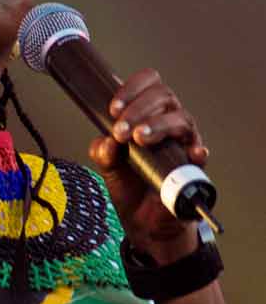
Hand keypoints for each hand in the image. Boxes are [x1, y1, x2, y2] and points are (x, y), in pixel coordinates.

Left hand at [88, 68, 208, 262]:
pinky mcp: (194, 166)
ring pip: (180, 119)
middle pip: (164, 96)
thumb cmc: (129, 185)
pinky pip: (201, 153)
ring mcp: (183, 142)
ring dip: (157, 125)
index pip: (148, 83)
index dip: (132, 88)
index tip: (114, 108)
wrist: (142, 220)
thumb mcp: (107, 165)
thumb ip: (102, 151)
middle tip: (121, 130)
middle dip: (139, 108)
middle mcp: (167, 122)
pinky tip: (190, 153)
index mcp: (146, 113)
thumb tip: (107, 143)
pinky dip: (197, 150)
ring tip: (139, 138)